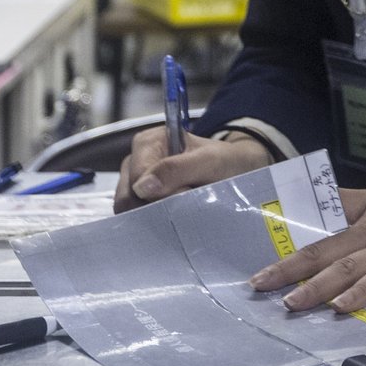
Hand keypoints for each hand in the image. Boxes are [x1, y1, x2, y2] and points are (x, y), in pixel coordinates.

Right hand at [114, 127, 272, 210]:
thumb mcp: (209, 161)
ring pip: (129, 210)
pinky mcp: (140, 202)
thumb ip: (177, 169)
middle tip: (185, 202)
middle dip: (154, 206)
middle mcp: (136, 161)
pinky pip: (135, 218)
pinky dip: (153, 222)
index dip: (159, 193)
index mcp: (148, 142)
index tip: (186, 193)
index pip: (137, 178)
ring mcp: (135, 183)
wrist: (237, 171)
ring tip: (181, 208)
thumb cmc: (224, 162)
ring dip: (155, 215)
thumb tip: (142, 188)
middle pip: (128, 196)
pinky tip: (172, 218)